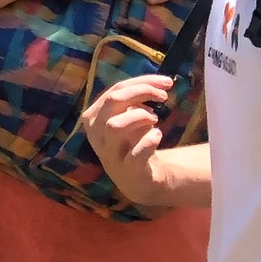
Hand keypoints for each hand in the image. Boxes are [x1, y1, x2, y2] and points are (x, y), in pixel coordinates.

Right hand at [81, 75, 189, 207]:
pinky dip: (148, 141)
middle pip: (112, 102)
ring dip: (139, 116)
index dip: (141, 82)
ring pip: (115, 125)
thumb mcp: (128, 119)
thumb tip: (157, 84)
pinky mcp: (127, 170)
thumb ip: (134, 101)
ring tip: (155, 118)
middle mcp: (96, 133)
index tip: (166, 82)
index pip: (115, 90)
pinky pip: (135, 153)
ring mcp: (109, 153)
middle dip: (140, 92)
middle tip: (164, 96)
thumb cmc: (133, 142)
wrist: (137, 179)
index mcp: (94, 116)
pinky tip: (157, 135)